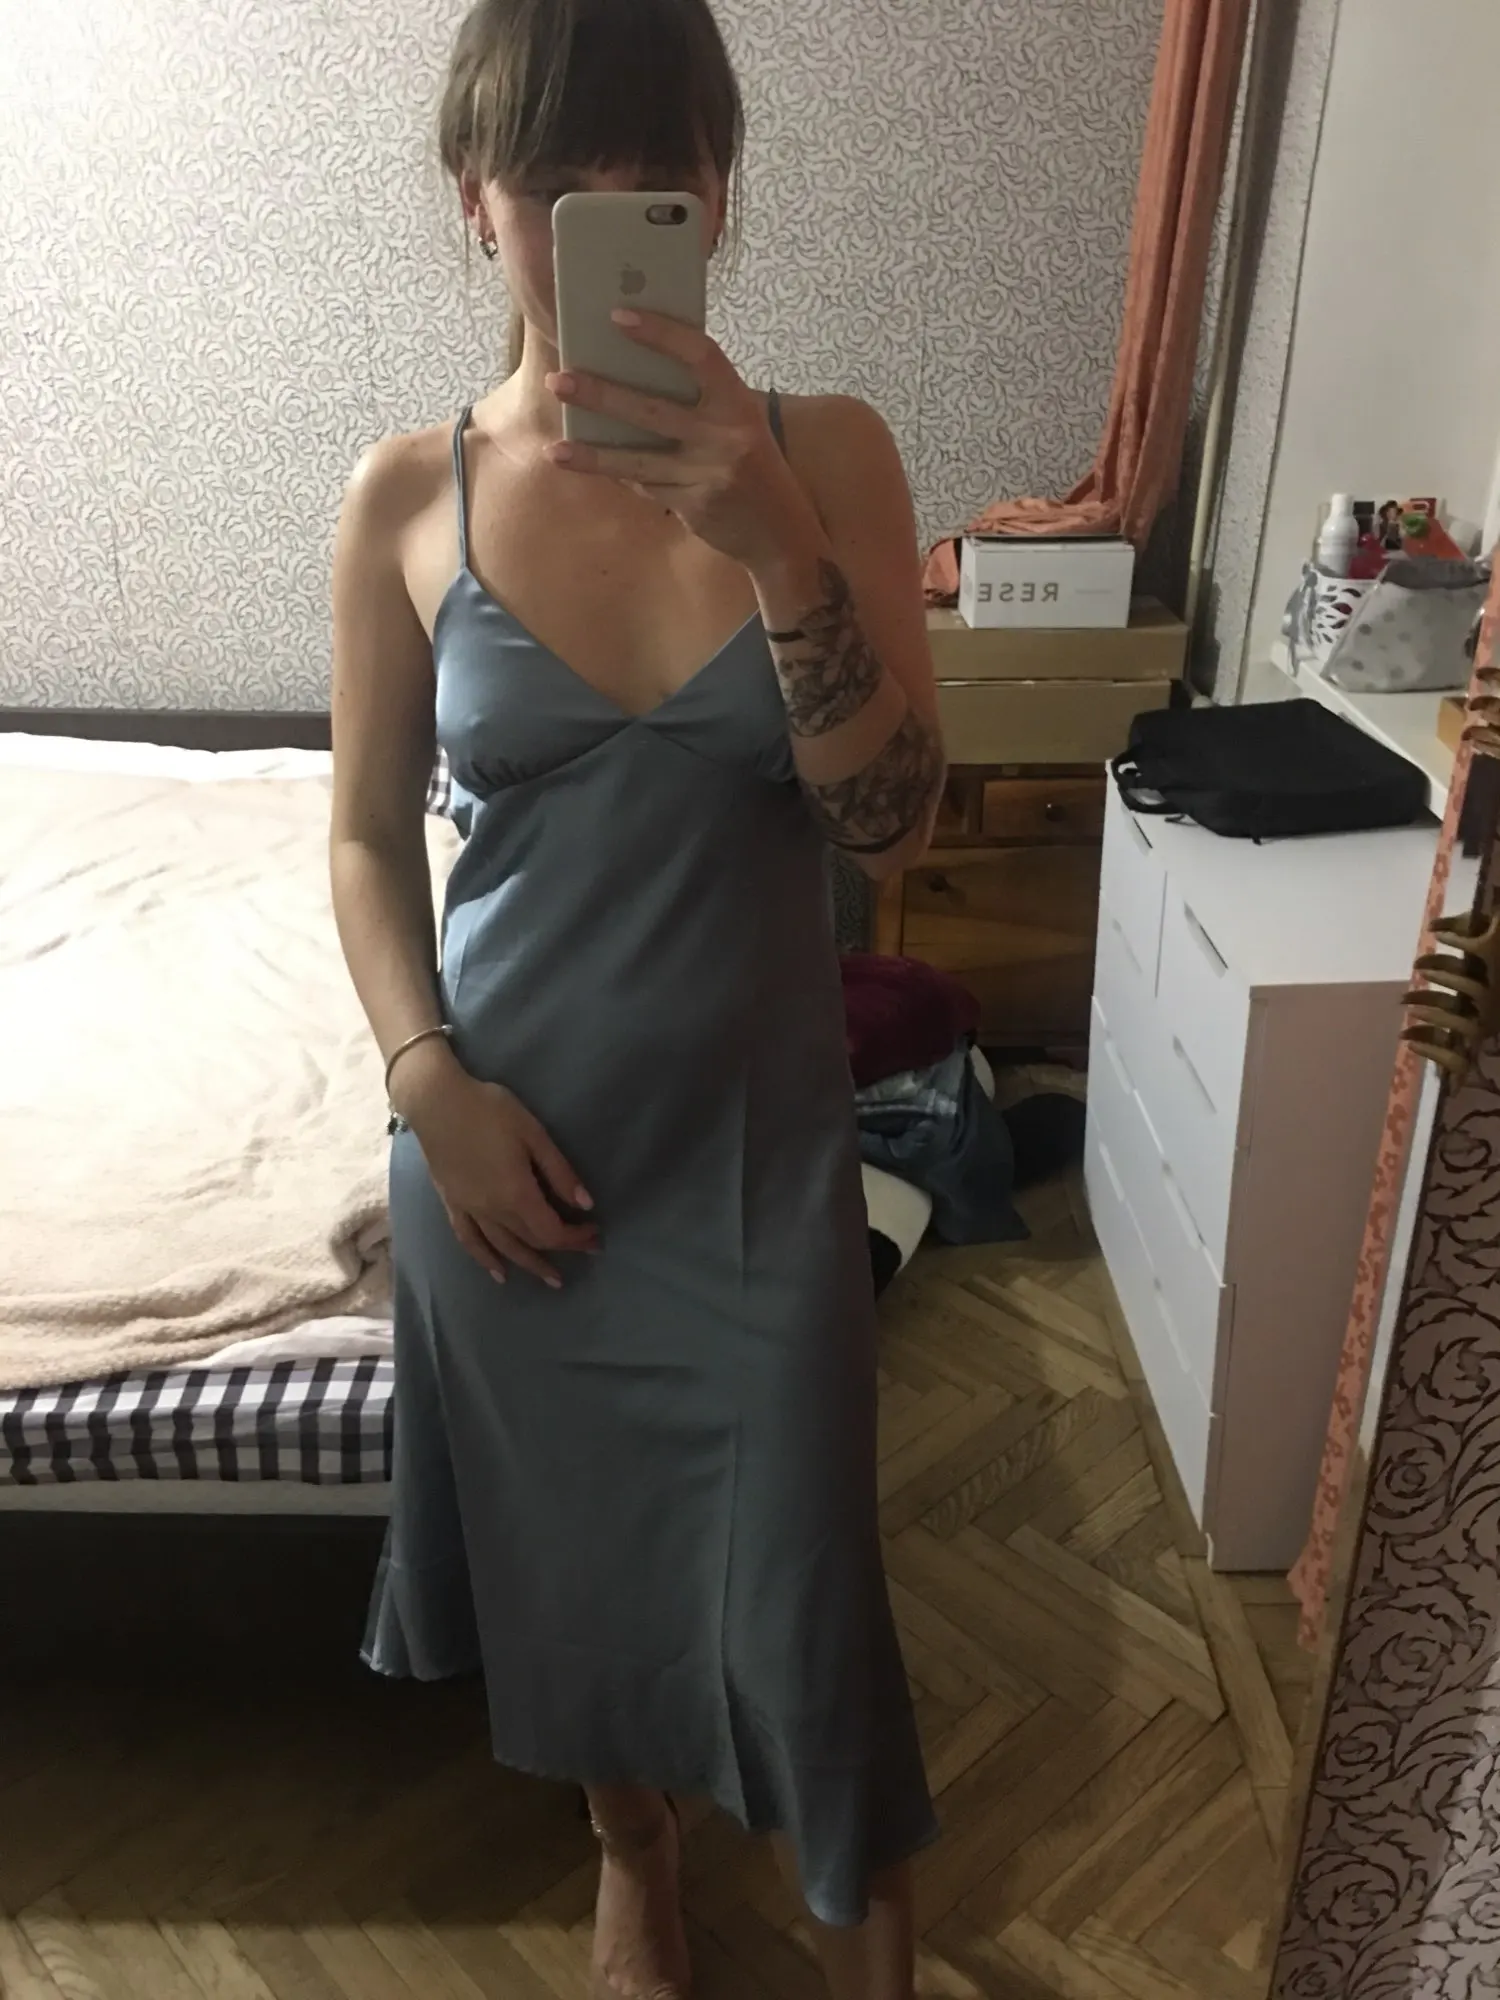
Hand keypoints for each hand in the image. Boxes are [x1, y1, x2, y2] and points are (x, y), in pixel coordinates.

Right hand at [403, 1061, 596, 1288]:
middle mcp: (493, 1211)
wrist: (436, 1102)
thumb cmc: (490, 1111)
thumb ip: (559, 1172)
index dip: (575, 1238)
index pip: (552, 1231)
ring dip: (529, 1265)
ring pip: (503, 1248)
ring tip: (550, 1278)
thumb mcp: (533, 1134)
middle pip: (532, 1241)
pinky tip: (498, 1273)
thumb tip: (585, 1205)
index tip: (594, 1234)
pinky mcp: (452, 1204)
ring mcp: (470, 1211)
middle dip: (561, 1248)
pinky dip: (485, 1260)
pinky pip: (470, 1241)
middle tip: (586, 1250)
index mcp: (516, 1194)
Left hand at [544, 310, 819, 573]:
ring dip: (593, 455)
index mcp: (738, 403)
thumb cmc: (751, 466)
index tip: (619, 316)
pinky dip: (622, 476)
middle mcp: (726, 436)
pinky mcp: (695, 505)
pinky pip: (647, 486)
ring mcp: (709, 473)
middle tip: (559, 379)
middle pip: (653, 410)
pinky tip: (593, 469)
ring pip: (639, 461)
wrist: (780, 532)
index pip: (700, 356)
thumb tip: (631, 373)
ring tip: (555, 449)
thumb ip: (699, 402)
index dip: (661, 333)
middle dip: (602, 395)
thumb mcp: (737, 424)